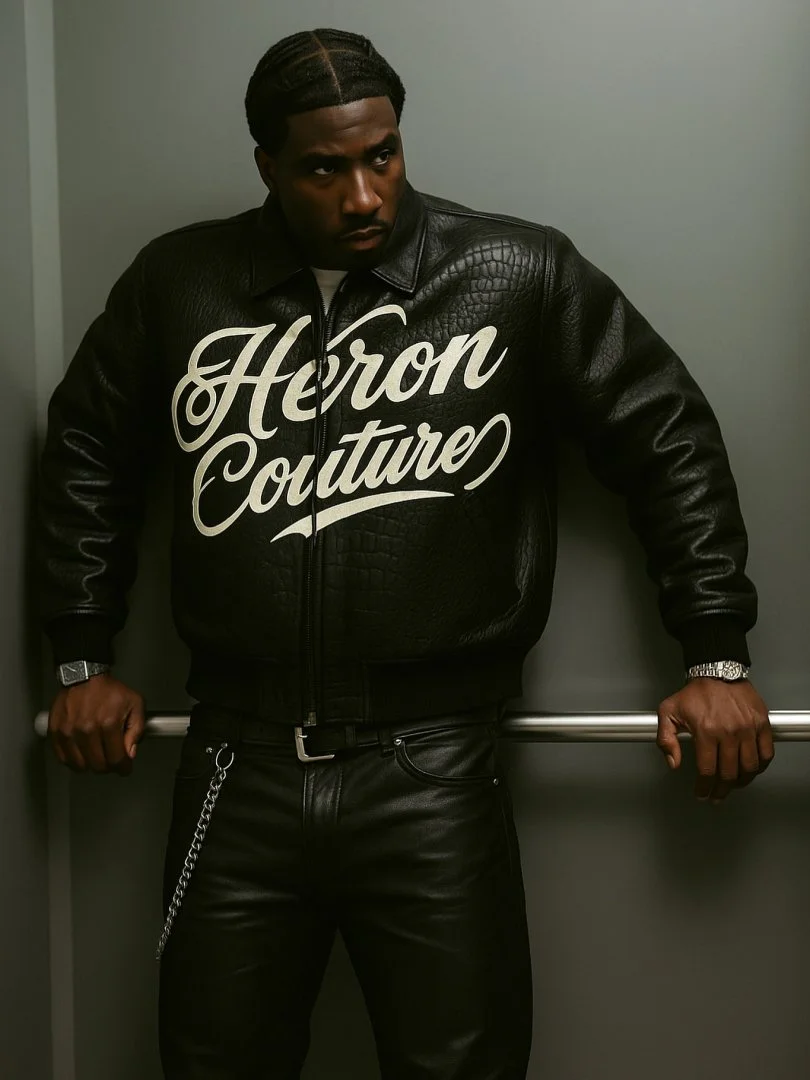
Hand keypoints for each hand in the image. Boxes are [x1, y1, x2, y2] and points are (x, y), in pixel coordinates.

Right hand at [48, 674, 145, 775]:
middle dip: (109, 766)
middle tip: (111, 759)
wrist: (85, 676)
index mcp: (109, 723)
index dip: (124, 768)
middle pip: (99, 766)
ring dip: (91, 764)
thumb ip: (137, 730)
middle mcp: (87, 730)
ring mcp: (69, 732)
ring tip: (97, 754)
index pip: (117, 759)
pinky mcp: (56, 732)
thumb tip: (130, 753)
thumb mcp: (135, 704)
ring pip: (81, 766)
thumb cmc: (110, 690)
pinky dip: (74, 760)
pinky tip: (82, 753)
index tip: (125, 768)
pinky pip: (64, 759)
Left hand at [656, 679, 772, 801]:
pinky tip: (751, 771)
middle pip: (728, 774)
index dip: (704, 788)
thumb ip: (665, 739)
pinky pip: (766, 754)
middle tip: (716, 795)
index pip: (707, 771)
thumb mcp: (668, 712)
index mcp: (706, 731)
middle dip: (721, 790)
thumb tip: (673, 763)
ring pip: (749, 768)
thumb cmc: (695, 692)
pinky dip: (760, 767)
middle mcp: (729, 732)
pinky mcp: (762, 724)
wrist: (717, 672)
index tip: (702, 793)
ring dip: (741, 782)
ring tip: (733, 786)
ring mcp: (748, 729)